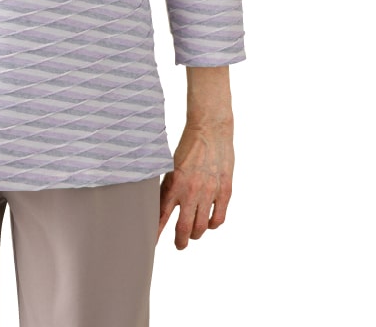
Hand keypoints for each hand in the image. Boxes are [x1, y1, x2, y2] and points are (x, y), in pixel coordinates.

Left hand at [157, 120, 233, 249]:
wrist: (210, 130)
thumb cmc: (188, 145)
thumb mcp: (170, 164)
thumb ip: (168, 184)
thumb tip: (160, 203)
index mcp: (173, 184)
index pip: (161, 216)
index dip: (156, 232)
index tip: (151, 243)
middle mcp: (191, 192)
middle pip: (183, 229)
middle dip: (179, 242)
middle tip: (179, 245)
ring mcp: (209, 193)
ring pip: (201, 227)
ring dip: (196, 234)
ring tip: (193, 233)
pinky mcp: (224, 192)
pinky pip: (218, 218)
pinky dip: (213, 224)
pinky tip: (209, 221)